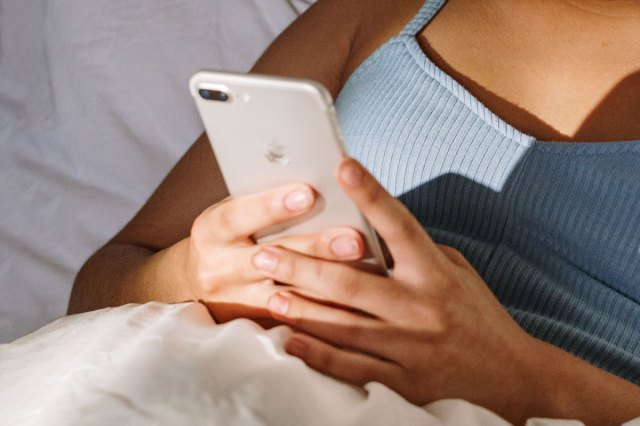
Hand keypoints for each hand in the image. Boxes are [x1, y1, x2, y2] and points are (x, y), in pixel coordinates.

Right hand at [187, 183, 364, 322]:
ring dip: (329, 284)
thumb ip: (261, 203)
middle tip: (353, 240)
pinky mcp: (254, 323)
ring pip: (288, 295)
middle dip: (315, 248)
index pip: (239, 216)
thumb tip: (314, 183)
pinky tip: (357, 305)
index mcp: (211, 231)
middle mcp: (220, 269)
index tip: (308, 193)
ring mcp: (236, 300)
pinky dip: (326, 311)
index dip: (272, 206)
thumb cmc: (228, 235)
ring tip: (365, 272)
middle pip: (272, 259)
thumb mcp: (232, 213)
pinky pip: (294, 320)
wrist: (195, 284)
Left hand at [251, 158, 539, 420]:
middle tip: (265, 253)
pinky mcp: (406, 382)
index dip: (371, 193)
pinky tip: (290, 342)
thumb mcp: (457, 272)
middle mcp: (421, 307)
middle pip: (351, 282)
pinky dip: (318, 356)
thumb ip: (418, 252)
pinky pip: (353, 368)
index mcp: (436, 273)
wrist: (512, 377)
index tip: (343, 166)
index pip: (399, 225)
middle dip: (303, 265)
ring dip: (301, 309)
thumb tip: (375, 232)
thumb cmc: (480, 317)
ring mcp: (412, 347)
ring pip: (344, 325)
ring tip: (267, 293)